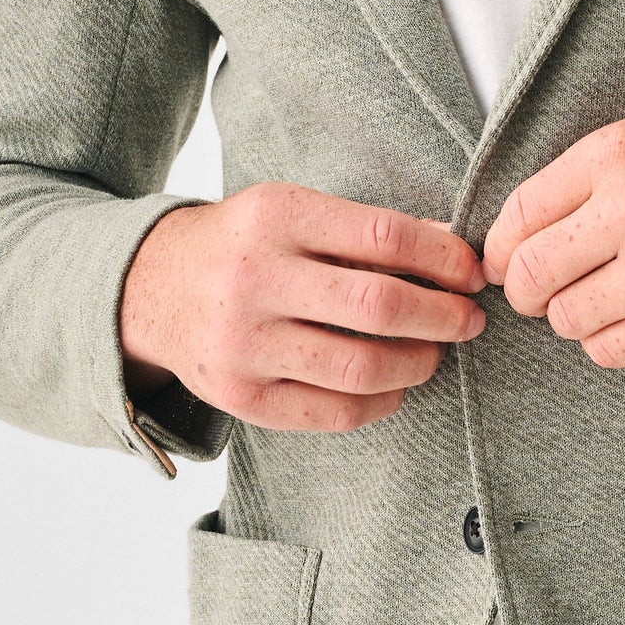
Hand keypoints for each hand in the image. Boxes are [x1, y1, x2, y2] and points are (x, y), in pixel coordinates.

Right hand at [120, 184, 484, 431]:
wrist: (152, 289)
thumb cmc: (245, 245)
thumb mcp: (294, 211)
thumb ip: (368, 229)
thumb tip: (453, 249)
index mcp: (276, 217)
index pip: (384, 236)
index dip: (443, 258)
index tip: (473, 273)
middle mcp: (255, 279)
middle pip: (379, 305)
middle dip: (443, 316)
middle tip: (469, 320)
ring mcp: (244, 344)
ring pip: (362, 367)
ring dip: (419, 363)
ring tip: (435, 352)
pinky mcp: (240, 396)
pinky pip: (332, 413)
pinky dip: (380, 403)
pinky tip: (394, 386)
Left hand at [481, 113, 624, 369]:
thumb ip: (584, 179)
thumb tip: (508, 240)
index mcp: (618, 153)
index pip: (517, 214)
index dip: (500, 248)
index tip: (507, 263)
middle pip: (529, 274)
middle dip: (526, 291)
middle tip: (544, 293)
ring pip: (566, 319)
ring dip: (575, 316)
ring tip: (612, 298)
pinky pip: (609, 352)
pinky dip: (611, 342)